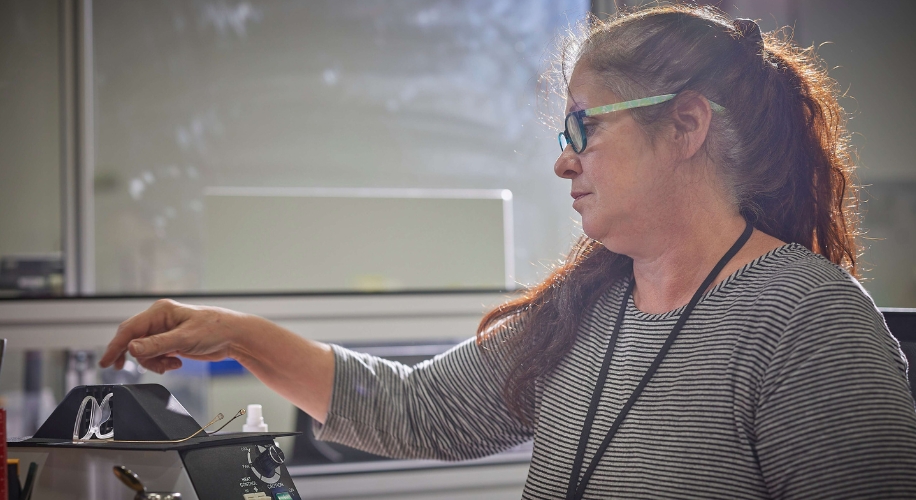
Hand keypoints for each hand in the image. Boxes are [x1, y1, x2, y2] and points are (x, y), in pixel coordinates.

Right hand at [99, 299, 248, 373]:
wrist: (235, 337)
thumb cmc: (215, 329)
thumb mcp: (184, 338)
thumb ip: (157, 345)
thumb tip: (131, 348)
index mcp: (160, 311)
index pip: (129, 329)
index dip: (115, 346)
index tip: (106, 362)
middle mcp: (160, 320)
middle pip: (133, 340)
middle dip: (136, 356)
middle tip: (122, 369)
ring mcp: (165, 331)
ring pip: (144, 351)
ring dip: (153, 362)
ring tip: (169, 365)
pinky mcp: (172, 342)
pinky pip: (155, 355)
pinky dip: (161, 363)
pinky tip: (175, 364)